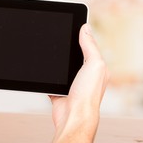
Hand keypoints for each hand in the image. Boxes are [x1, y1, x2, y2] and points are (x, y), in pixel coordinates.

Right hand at [37, 23, 108, 142]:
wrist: (73, 118)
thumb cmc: (87, 95)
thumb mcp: (94, 64)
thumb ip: (90, 46)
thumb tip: (85, 28)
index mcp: (97, 67)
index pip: (89, 46)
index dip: (81, 35)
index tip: (72, 24)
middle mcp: (86, 76)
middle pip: (74, 55)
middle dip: (67, 48)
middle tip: (58, 35)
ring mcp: (73, 84)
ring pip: (62, 68)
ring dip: (57, 63)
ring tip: (50, 52)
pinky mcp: (60, 92)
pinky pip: (53, 80)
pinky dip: (48, 77)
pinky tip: (45, 72)